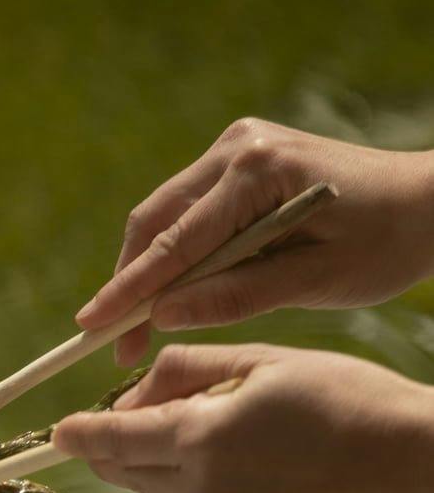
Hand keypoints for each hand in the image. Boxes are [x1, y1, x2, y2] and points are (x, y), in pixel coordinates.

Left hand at [52, 342, 433, 492]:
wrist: (416, 468)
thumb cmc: (350, 401)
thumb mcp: (265, 361)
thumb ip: (188, 369)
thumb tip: (135, 389)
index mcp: (200, 440)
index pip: (112, 441)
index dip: (78, 434)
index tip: (57, 431)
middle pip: (126, 474)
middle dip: (116, 446)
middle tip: (133, 413)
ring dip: (164, 463)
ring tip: (216, 425)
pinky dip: (200, 484)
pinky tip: (249, 459)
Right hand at [77, 121, 433, 365]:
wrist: (427, 202)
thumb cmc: (384, 244)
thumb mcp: (315, 281)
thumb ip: (237, 296)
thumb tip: (164, 314)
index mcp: (259, 173)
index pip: (177, 242)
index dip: (130, 289)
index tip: (92, 326)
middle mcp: (238, 148)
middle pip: (156, 221)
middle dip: (131, 283)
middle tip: (114, 344)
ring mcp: (236, 147)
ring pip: (165, 215)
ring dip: (148, 271)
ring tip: (138, 329)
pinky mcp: (240, 159)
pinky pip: (189, 210)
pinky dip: (175, 253)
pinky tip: (173, 295)